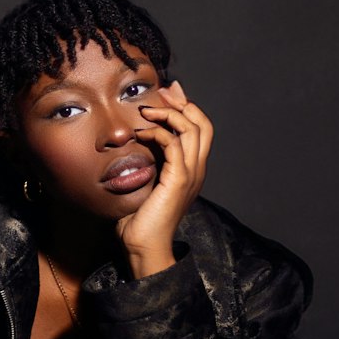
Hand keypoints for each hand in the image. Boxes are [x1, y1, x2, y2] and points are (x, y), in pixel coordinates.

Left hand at [116, 80, 213, 277]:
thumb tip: (135, 140)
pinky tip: (140, 133)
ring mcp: (191, 175)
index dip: (186, 108)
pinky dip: (157, 132)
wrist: (144, 246)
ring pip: (193, 129)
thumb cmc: (139, 220)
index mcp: (192, 170)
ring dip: (169, 114)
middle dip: (182, 103)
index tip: (165, 95)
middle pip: (203, 124)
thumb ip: (147, 160)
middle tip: (160, 92)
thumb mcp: (145, 182)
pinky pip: (174, 144)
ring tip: (146, 110)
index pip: (200, 129)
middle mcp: (197, 170)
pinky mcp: (179, 180)